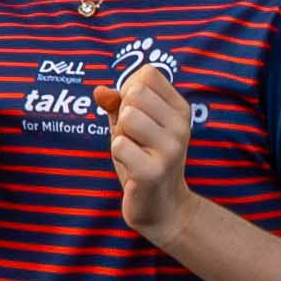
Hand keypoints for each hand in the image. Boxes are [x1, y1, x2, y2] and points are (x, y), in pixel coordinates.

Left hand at [106, 60, 202, 236]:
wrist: (162, 206)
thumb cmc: (144, 159)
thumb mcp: (131, 127)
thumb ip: (116, 104)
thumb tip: (99, 92)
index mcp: (180, 109)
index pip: (147, 73)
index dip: (129, 88)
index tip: (136, 113)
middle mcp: (181, 126)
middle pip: (136, 91)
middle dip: (122, 112)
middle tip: (133, 136)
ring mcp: (170, 149)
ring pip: (127, 116)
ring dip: (120, 134)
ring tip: (132, 151)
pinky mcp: (154, 171)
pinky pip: (119, 145)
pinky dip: (117, 154)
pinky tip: (131, 167)